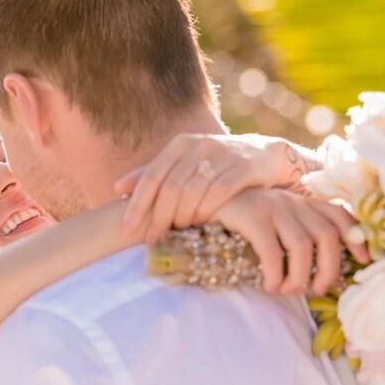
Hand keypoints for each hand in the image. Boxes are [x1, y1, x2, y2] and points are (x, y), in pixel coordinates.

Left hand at [114, 133, 322, 243]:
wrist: (266, 156)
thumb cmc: (217, 166)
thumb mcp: (184, 165)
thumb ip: (153, 175)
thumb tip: (118, 189)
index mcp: (179, 144)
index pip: (151, 177)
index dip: (137, 205)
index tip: (126, 229)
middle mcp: (198, 145)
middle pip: (170, 187)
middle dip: (158, 217)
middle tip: (152, 240)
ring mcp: (222, 154)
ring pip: (192, 191)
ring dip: (181, 217)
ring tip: (176, 235)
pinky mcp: (243, 166)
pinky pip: (219, 192)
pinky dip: (206, 211)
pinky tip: (200, 226)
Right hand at [214, 188, 369, 295]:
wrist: (211, 195)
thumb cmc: (249, 216)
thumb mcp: (280, 218)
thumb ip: (301, 231)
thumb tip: (321, 270)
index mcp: (305, 202)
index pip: (340, 217)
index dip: (356, 239)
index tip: (363, 262)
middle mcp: (295, 202)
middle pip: (326, 237)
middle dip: (328, 270)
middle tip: (316, 290)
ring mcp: (274, 208)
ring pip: (302, 247)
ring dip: (298, 278)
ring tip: (287, 291)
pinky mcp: (253, 218)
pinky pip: (271, 251)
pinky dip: (275, 274)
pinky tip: (269, 285)